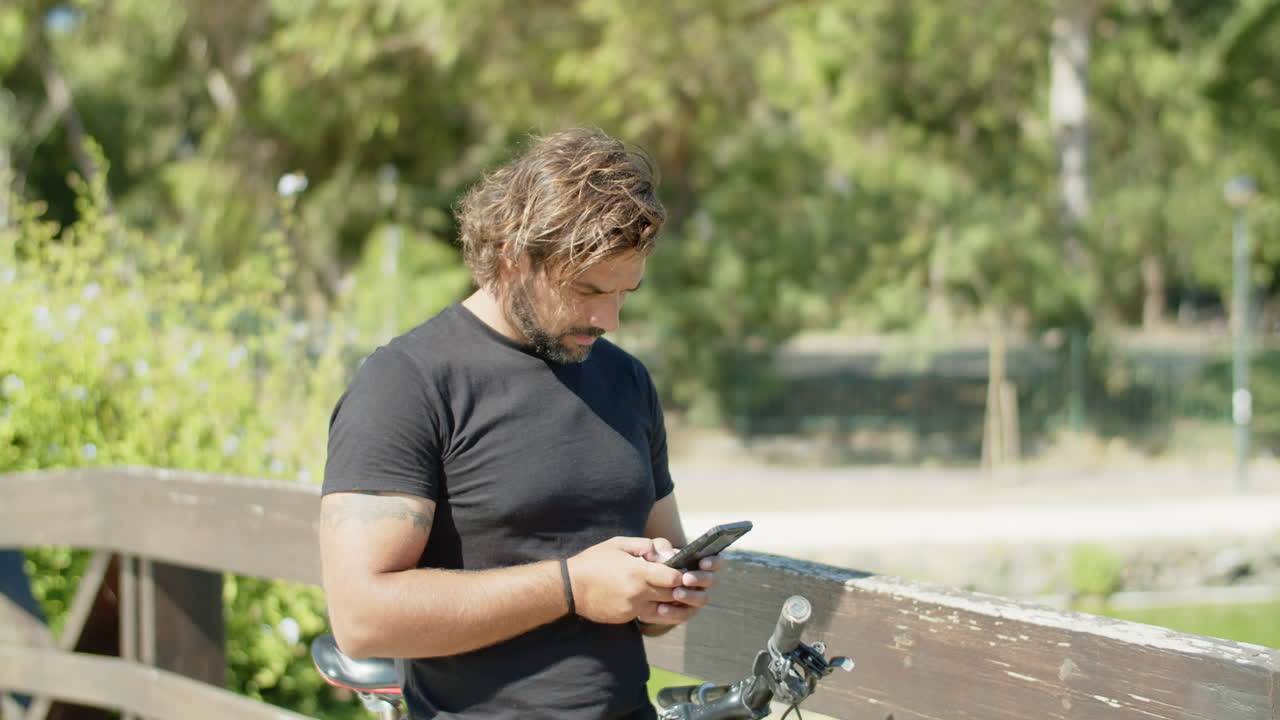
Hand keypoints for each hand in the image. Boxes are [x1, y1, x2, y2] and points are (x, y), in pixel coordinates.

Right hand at [567, 537, 683, 623]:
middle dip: (680, 589)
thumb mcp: (620, 544)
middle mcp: (638, 594)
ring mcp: (632, 609)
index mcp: (638, 573)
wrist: (570, 587)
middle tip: (684, 582)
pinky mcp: (626, 618)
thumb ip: (646, 546)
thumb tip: (667, 553)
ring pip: (664, 609)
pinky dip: (654, 607)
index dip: (681, 574)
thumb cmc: (594, 561)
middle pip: (672, 595)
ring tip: (671, 592)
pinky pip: (648, 614)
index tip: (682, 570)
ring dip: (670, 602)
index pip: (674, 578)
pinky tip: (652, 598)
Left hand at [640, 539, 722, 626]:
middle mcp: (701, 581)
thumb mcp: (652, 550)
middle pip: (711, 580)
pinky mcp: (684, 612)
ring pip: (702, 599)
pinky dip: (674, 612)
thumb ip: (660, 548)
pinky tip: (661, 608)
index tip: (703, 563)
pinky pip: (685, 615)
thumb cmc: (650, 562)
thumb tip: (669, 556)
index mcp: (698, 562)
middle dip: (700, 579)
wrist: (637, 584)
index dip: (714, 562)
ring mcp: (694, 597)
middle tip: (686, 579)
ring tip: (675, 593)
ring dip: (690, 596)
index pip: (716, 561)